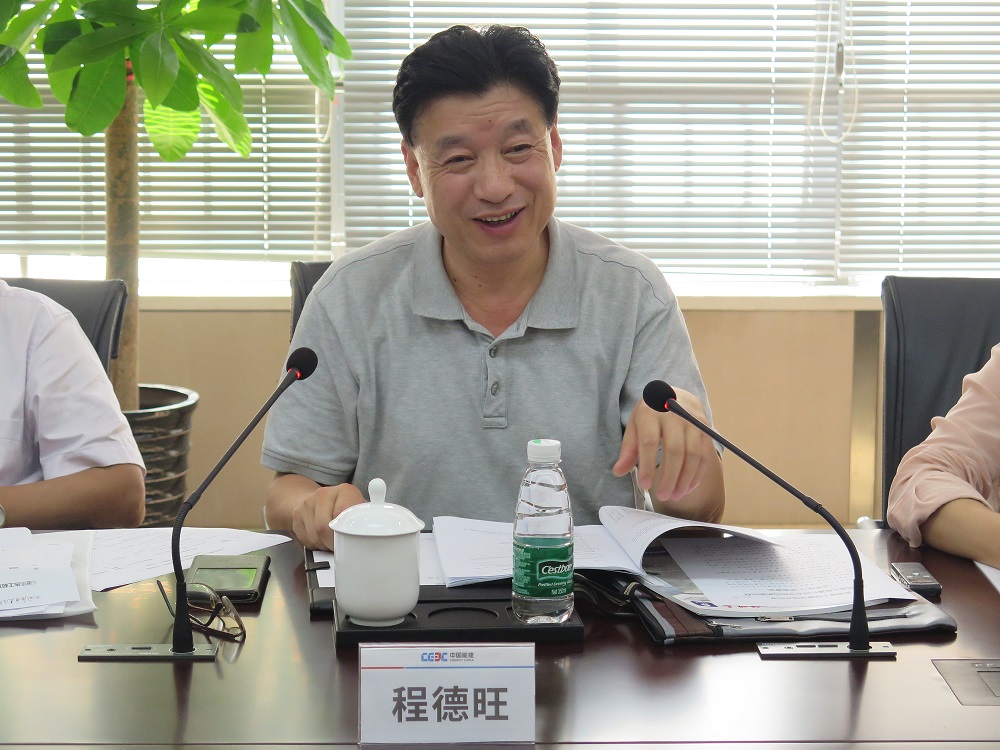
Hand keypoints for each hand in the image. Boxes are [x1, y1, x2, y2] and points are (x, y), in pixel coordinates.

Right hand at [290, 482, 365, 550]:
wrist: (321, 500)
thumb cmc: (347, 511)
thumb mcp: (361, 512)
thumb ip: (368, 520)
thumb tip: (379, 536)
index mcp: (346, 491)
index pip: (342, 515)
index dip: (345, 534)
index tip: (350, 542)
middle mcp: (324, 493)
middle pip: (324, 528)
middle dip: (332, 543)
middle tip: (340, 547)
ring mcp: (308, 503)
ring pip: (314, 536)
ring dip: (323, 545)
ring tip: (331, 540)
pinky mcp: (296, 514)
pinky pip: (304, 539)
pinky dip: (314, 544)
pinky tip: (321, 538)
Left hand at [613, 387, 718, 510]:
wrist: (674, 395)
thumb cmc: (651, 415)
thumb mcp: (635, 426)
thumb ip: (628, 449)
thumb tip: (618, 472)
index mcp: (651, 412)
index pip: (650, 442)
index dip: (647, 466)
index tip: (645, 485)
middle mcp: (674, 414)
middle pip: (674, 450)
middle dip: (669, 477)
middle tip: (662, 496)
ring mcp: (693, 420)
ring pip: (693, 454)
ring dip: (685, 479)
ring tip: (675, 495)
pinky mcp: (706, 428)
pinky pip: (705, 454)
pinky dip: (697, 474)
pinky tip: (688, 487)